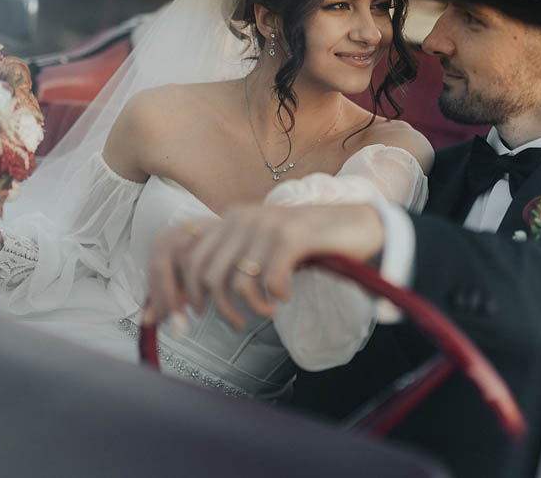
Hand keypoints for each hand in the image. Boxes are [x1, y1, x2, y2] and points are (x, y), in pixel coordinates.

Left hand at [142, 203, 384, 328]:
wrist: (358, 225)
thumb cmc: (310, 242)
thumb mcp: (265, 244)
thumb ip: (235, 258)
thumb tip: (198, 297)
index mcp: (232, 218)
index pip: (190, 257)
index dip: (183, 292)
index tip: (188, 318)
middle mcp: (244, 217)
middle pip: (207, 274)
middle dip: (215, 308)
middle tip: (236, 323)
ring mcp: (268, 225)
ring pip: (236, 283)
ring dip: (251, 308)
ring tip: (267, 312)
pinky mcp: (292, 237)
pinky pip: (268, 281)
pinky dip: (275, 297)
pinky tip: (286, 296)